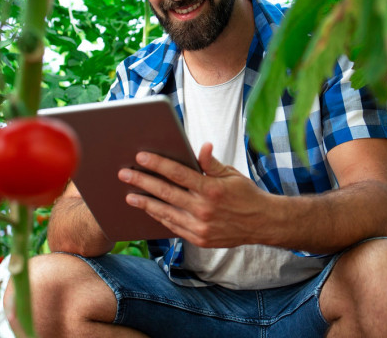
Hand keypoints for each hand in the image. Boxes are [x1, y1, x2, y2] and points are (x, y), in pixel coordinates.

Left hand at [118, 143, 275, 247]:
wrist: (262, 223)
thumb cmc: (246, 195)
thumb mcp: (231, 174)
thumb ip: (211, 163)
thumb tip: (201, 147)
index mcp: (211, 189)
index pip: (178, 173)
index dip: (157, 164)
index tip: (141, 156)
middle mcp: (204, 209)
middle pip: (166, 192)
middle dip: (142, 181)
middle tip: (124, 174)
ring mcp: (200, 226)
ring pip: (165, 212)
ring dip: (145, 203)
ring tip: (129, 195)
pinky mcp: (199, 239)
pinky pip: (173, 226)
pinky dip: (159, 217)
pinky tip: (148, 209)